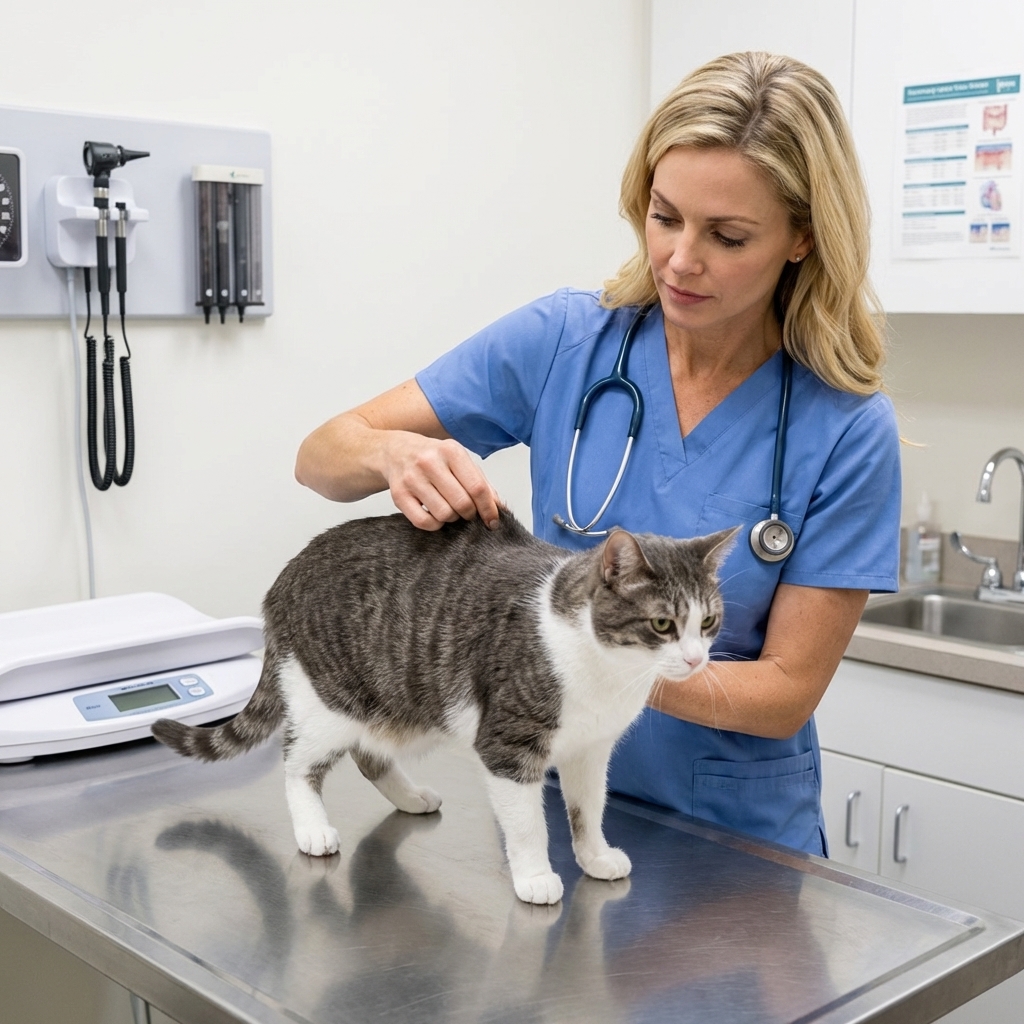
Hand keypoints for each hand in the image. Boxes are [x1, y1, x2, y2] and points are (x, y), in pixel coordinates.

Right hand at [382, 432, 500, 531]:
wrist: (396, 451)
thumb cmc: (433, 457)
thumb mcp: (459, 460)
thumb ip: (480, 482)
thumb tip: (498, 507)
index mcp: (451, 451)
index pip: (477, 487)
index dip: (488, 509)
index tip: (492, 521)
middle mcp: (430, 462)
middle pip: (462, 503)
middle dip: (469, 514)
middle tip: (467, 512)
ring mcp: (412, 478)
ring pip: (444, 514)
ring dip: (452, 518)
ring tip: (449, 509)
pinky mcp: (399, 495)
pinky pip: (424, 522)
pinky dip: (435, 525)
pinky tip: (435, 515)